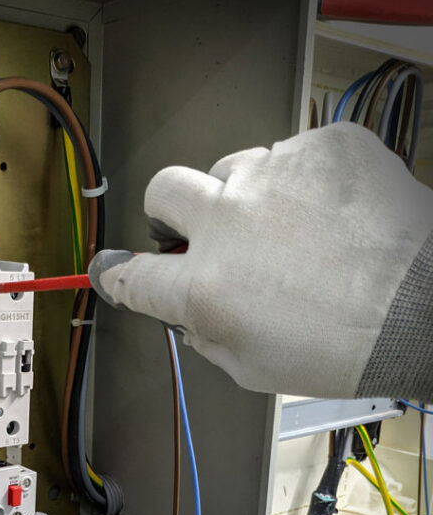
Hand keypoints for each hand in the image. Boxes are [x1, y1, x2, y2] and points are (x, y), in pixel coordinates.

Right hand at [89, 123, 432, 400]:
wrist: (422, 309)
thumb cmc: (346, 347)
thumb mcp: (252, 368)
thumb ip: (206, 335)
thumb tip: (189, 310)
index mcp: (205, 287)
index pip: (132, 275)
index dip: (117, 274)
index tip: (113, 269)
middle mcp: (227, 221)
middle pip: (163, 190)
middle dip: (168, 210)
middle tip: (195, 226)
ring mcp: (273, 174)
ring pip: (232, 167)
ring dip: (245, 196)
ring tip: (291, 228)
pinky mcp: (321, 146)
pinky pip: (292, 156)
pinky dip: (302, 183)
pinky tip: (331, 215)